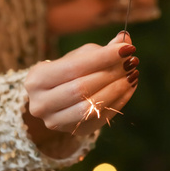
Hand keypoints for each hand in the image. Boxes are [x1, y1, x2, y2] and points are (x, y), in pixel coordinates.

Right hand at [23, 32, 138, 154]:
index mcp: (37, 79)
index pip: (74, 67)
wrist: (56, 98)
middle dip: (111, 74)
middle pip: (81, 88)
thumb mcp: (80, 56)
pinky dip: (119, 101)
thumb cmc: (68, 72)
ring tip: (132, 74)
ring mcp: (55, 122)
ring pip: (90, 106)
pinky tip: (129, 88)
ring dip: (116, 89)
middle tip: (132, 62)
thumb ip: (101, 50)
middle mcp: (40, 104)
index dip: (103, 57)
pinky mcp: (74, 131)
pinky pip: (100, 118)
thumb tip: (124, 38)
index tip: (127, 48)